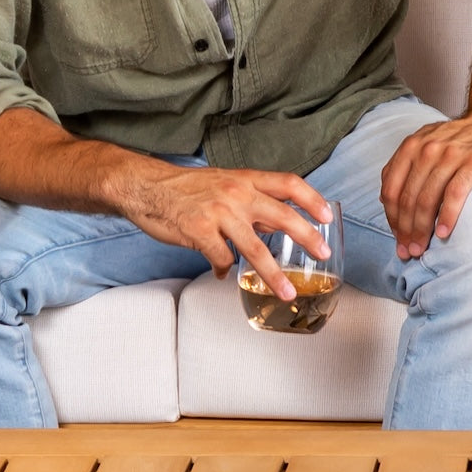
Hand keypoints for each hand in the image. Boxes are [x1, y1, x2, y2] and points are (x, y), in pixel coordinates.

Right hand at [120, 163, 334, 300]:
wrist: (143, 185)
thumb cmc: (185, 188)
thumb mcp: (224, 183)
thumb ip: (252, 202)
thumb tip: (278, 224)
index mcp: (245, 179)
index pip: (289, 183)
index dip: (312, 199)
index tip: (328, 216)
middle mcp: (236, 193)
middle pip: (282, 216)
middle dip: (307, 237)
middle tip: (323, 254)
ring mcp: (218, 213)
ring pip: (255, 249)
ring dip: (274, 275)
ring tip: (288, 292)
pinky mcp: (199, 231)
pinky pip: (222, 260)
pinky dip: (224, 270)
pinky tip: (221, 273)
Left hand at [379, 114, 471, 258]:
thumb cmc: (464, 140)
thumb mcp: (428, 143)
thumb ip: (408, 167)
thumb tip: (386, 201)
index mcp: (412, 146)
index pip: (391, 189)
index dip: (391, 219)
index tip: (398, 239)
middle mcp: (428, 149)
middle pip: (408, 198)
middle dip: (405, 230)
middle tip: (409, 252)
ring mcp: (451, 154)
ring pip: (427, 198)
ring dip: (421, 228)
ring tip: (422, 249)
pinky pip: (455, 193)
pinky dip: (447, 216)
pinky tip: (444, 233)